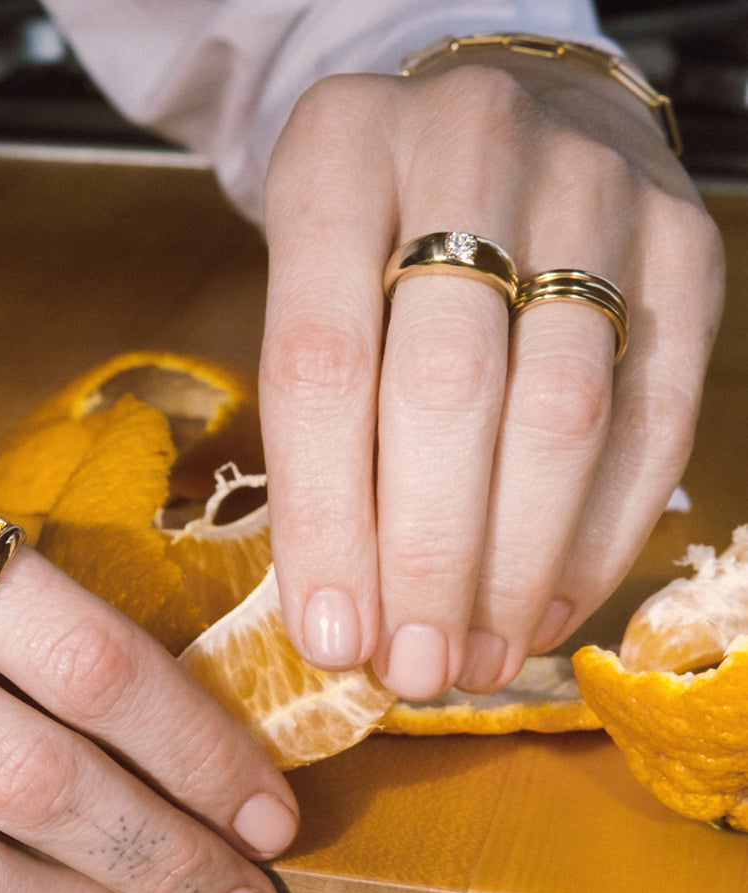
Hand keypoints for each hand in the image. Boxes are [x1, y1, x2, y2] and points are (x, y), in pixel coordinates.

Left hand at [258, 57, 723, 699]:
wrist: (490, 130)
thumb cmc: (372, 235)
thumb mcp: (304, 291)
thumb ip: (313, 427)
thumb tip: (342, 612)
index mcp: (338, 153)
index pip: (322, 363)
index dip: (326, 518)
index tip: (331, 636)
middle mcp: (471, 143)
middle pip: (450, 390)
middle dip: (429, 557)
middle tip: (413, 667)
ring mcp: (592, 186)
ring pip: (562, 411)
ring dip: (518, 565)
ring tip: (478, 657)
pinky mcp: (682, 241)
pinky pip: (653, 417)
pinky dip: (598, 536)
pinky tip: (548, 607)